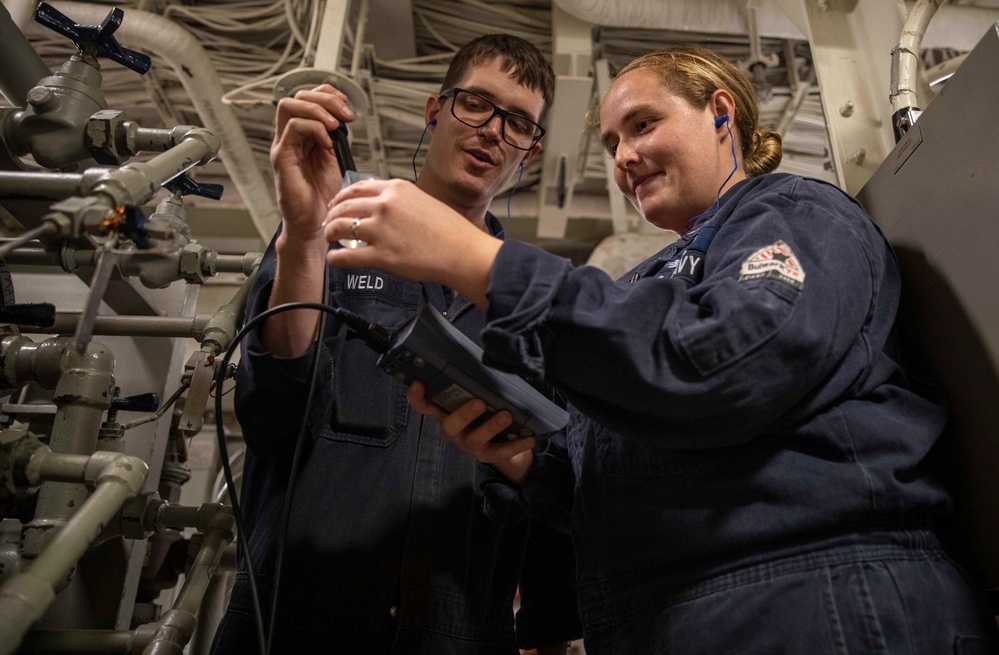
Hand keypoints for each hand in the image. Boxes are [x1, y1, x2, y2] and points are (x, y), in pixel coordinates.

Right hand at [271, 84, 354, 245]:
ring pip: (289, 106)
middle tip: (345, 116)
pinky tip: (327, 143)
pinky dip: (314, 128)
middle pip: (297, 96)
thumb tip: (344, 118)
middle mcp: (290, 138)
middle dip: (326, 99)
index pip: (308, 98)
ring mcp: (283, 146)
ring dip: (318, 110)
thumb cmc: (325, 197)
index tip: (347, 108)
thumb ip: (335, 137)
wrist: (317, 224)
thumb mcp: (335, 159)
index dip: (328, 95)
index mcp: (304, 135)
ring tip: (336, 126)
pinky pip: (293, 128)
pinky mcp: (282, 157)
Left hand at [322, 179, 500, 307]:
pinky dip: (335, 258)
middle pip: (344, 206)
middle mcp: (385, 205)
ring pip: (339, 227)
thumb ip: (399, 199)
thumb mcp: (423, 200)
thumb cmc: (450, 231)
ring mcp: (382, 229)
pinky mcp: (382, 255)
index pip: (356, 187)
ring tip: (329, 239)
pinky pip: (346, 256)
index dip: (341, 197)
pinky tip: (334, 259)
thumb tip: (381, 204)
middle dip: (331, 215)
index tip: (337, 204)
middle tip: (329, 223)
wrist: (463, 252)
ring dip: (329, 233)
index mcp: (396, 189)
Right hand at [406, 381, 534, 483]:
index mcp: (447, 414)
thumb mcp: (476, 399)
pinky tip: (529, 438)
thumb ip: (473, 386)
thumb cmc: (484, 415)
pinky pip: (501, 452)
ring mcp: (470, 445)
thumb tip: (487, 357)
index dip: (417, 398)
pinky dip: (516, 445)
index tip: (417, 383)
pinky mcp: (488, 456)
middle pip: (450, 426)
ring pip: (476, 439)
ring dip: (491, 427)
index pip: (426, 407)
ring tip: (506, 415)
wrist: (502, 447)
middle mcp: (455, 431)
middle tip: (478, 402)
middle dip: (463, 414)